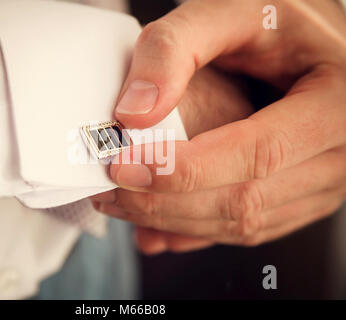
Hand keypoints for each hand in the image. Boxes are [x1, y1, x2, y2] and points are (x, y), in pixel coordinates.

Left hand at [92, 0, 345, 253]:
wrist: (302, 42)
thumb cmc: (273, 21)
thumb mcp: (229, 11)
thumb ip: (174, 49)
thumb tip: (133, 113)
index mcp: (334, 103)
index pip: (256, 153)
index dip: (184, 168)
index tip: (123, 167)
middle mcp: (336, 154)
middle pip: (244, 200)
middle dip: (165, 203)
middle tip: (109, 191)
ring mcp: (320, 183)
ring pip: (241, 224)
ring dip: (173, 221)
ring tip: (122, 205)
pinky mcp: (298, 197)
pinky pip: (246, 229)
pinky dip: (196, 231)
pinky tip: (155, 228)